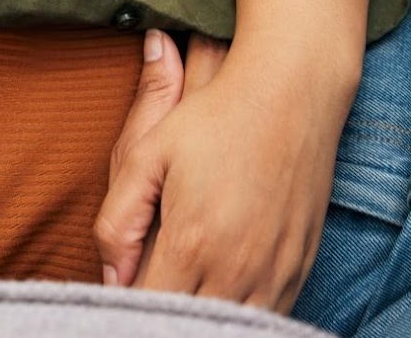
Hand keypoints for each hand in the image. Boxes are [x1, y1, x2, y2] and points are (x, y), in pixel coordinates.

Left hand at [95, 29, 336, 312]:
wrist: (290, 95)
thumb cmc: (211, 120)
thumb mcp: (145, 155)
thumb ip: (118, 221)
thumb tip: (110, 277)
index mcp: (191, 243)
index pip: (149, 305)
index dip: (128, 305)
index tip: (120, 294)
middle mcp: (236, 268)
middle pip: (187, 320)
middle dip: (161, 312)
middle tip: (148, 288)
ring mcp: (274, 272)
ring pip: (228, 325)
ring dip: (201, 315)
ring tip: (182, 290)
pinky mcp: (299, 268)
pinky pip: (267, 316)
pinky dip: (239, 312)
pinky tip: (219, 294)